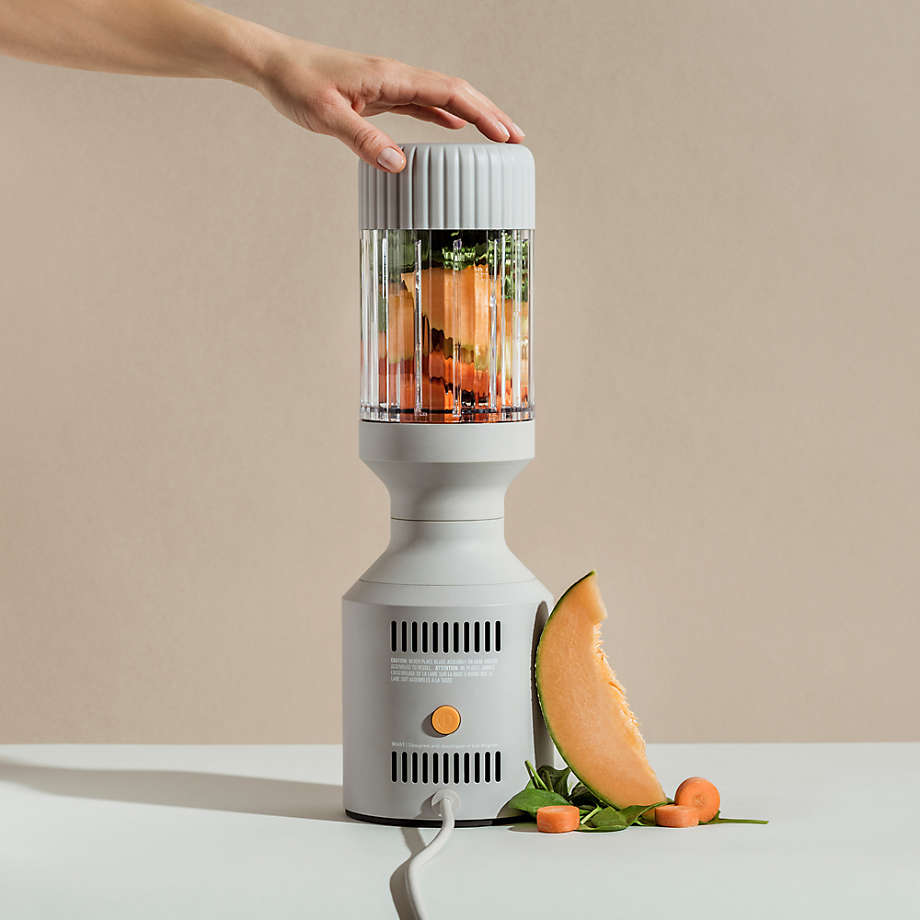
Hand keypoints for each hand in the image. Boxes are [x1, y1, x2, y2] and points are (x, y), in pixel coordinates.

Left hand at [253, 38, 523, 171]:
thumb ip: (364, 140)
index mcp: (391, 76)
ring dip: (471, 116)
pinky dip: (442, 117)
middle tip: (516, 140)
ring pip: (441, 98)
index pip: (449, 93)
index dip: (482, 114)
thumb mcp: (327, 116)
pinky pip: (421, 104)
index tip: (506, 136)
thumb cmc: (296, 84)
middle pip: (455, 92)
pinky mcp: (378, 95)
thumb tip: (401, 165)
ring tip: (496, 137)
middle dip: (489, 114)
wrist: (272, 64)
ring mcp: (389, 85)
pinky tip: (453, 129)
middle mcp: (396, 77)